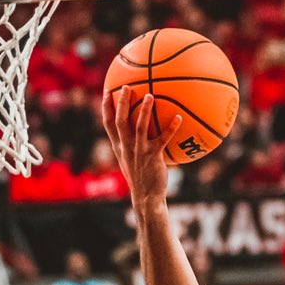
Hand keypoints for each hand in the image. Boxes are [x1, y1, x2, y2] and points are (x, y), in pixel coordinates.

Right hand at [101, 89, 184, 208]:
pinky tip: (179, 117)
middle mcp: (126, 147)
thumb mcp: (131, 162)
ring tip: (150, 95)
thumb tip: (140, 132)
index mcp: (119, 147)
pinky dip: (171, 128)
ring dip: (145, 110)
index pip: (108, 124)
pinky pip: (163, 139)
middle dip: (121, 103)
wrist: (146, 197)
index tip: (107, 91)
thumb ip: (132, 146)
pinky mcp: (153, 157)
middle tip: (126, 86)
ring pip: (139, 126)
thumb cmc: (141, 179)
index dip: (106, 107)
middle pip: (120, 121)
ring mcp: (139, 152)